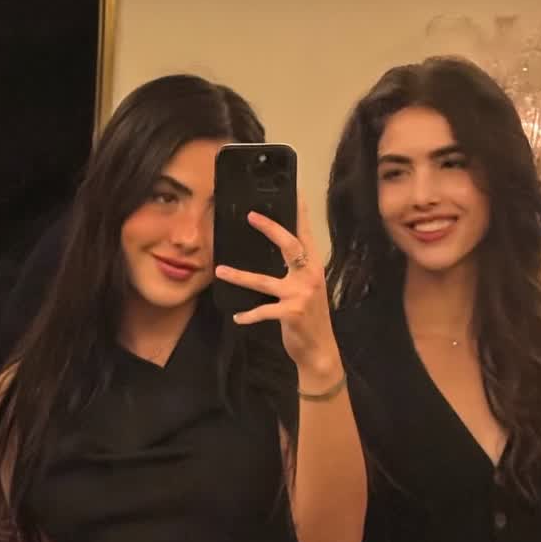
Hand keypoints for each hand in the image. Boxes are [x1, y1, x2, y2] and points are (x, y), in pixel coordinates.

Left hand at [213, 199, 342, 390]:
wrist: (320, 350)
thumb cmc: (309, 317)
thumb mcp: (307, 289)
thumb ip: (295, 270)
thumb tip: (275, 251)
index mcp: (313, 267)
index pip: (306, 234)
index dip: (300, 212)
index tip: (294, 191)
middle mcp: (310, 276)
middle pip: (290, 245)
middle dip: (271, 228)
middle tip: (251, 215)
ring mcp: (301, 294)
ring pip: (264, 280)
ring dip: (240, 276)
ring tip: (220, 270)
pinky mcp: (291, 313)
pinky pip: (263, 311)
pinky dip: (248, 315)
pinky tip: (237, 317)